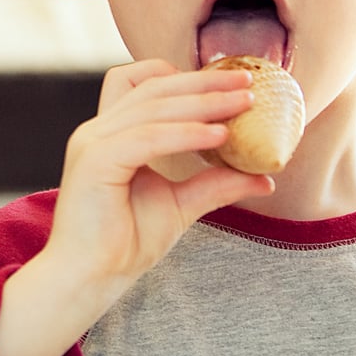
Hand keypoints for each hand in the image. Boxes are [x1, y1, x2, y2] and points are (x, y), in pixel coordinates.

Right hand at [0, 60, 272, 355]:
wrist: (92, 278)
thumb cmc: (124, 244)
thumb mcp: (180, 205)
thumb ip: (214, 183)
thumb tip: (264, 178)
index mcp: (111, 135)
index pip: (145, 86)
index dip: (188, 77)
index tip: (233, 80)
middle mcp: (98, 131)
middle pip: (154, 87)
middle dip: (205, 81)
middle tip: (248, 81)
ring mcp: (93, 142)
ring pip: (155, 107)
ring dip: (204, 102)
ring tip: (244, 103)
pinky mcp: (95, 161)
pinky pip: (149, 138)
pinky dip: (187, 133)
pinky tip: (220, 134)